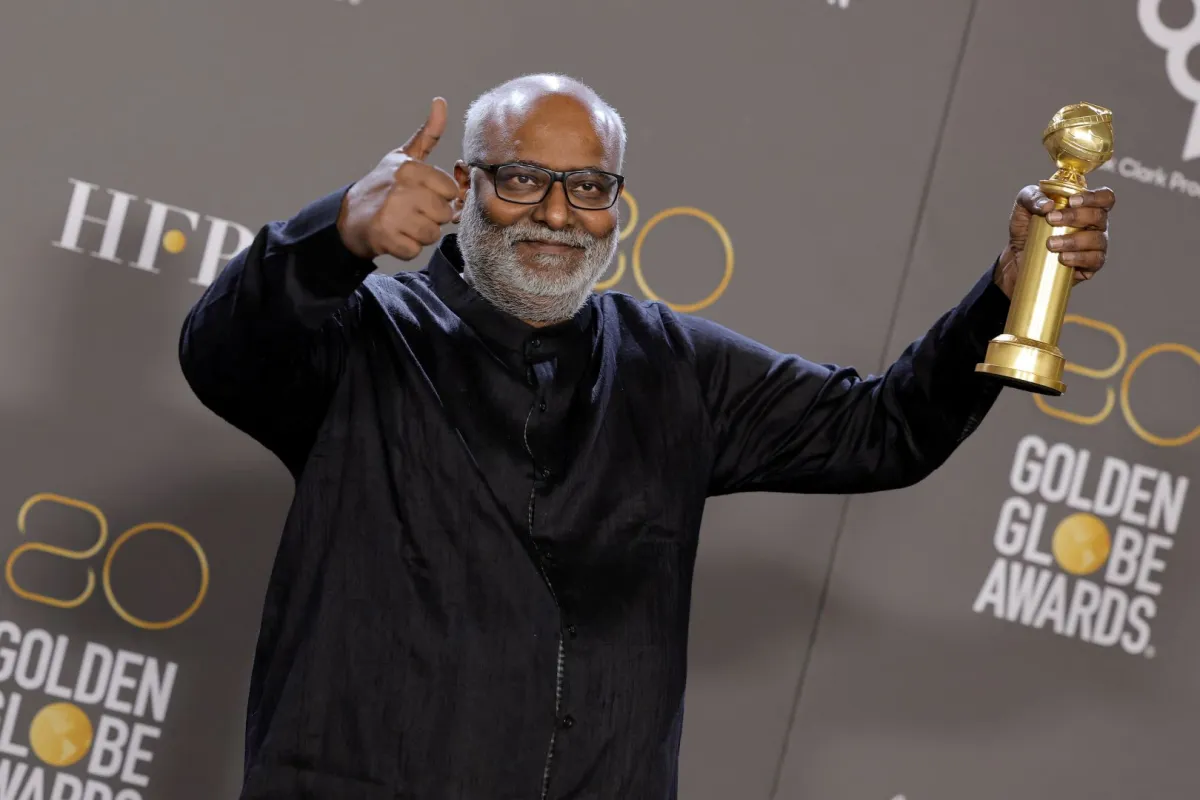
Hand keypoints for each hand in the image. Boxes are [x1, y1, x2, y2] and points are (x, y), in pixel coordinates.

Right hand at [337, 98, 460, 259]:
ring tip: (403, 224)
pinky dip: (406, 248)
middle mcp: (402, 189)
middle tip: (411, 212)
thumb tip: (441, 101)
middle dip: (431, 218)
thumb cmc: (382, 185)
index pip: (451, 192)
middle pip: (444, 215)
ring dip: (420, 235)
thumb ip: (428, 134)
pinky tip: (394, 236)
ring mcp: (392, 214)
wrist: (349, 215)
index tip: (422, 195)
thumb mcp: (403, 157)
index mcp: (410, 169)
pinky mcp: (385, 237)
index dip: (440, 197)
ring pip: (432, 235)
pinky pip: (415, 251)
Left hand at [993, 185, 1115, 298]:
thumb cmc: (1026, 228)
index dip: (1093, 197)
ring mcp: (1095, 245)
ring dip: (1073, 240)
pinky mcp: (1090, 265)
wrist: (1016, 258)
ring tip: (1050, 243)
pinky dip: (1078, 258)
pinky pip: (1094, 261)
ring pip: (1097, 240)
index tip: (1071, 201)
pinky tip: (1062, 258)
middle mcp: (1095, 225)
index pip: (1104, 197)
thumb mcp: (1023, 206)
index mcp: (1085, 206)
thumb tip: (1047, 204)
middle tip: (1050, 219)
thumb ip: (1032, 197)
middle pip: (1099, 216)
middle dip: (1075, 216)